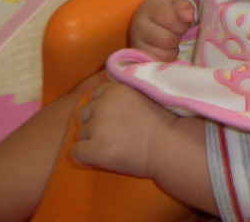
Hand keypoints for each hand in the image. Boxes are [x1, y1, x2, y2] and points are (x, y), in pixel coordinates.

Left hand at [72, 82, 217, 214]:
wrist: (171, 145)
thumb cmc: (165, 123)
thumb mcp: (145, 94)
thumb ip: (126, 93)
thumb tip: (113, 97)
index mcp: (116, 89)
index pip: (95, 95)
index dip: (103, 109)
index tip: (116, 120)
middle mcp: (103, 103)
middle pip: (85, 114)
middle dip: (95, 125)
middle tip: (115, 136)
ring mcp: (97, 126)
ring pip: (82, 135)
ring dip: (93, 142)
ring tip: (115, 148)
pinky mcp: (94, 148)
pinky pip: (77, 153)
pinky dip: (88, 158)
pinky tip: (105, 159)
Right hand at [129, 0, 194, 61]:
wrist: (146, 21)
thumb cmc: (165, 11)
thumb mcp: (175, 3)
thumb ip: (184, 6)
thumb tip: (189, 16)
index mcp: (149, 8)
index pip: (170, 19)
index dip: (183, 22)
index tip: (184, 20)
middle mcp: (139, 26)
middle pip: (169, 39)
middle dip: (179, 36)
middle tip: (177, 30)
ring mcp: (137, 44)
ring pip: (166, 54)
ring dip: (174, 48)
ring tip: (170, 38)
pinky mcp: (140, 58)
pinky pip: (162, 62)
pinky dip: (168, 56)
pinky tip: (165, 48)